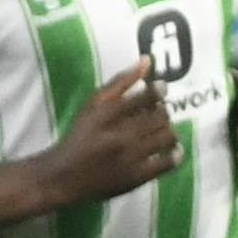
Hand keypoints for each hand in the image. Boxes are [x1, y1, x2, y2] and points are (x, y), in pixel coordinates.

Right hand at [45, 66, 181, 204]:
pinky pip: (166, 163)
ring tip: (162, 130)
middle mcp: (120, 135)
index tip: (160, 90)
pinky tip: (171, 150)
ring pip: (166, 137)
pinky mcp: (135, 177)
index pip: (148, 96)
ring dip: (169, 130)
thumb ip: (120, 82)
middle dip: (163, 111)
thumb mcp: (92, 105)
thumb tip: (148, 60)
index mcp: (108, 114)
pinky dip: (174, 154)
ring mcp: (129, 157)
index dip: (159, 91)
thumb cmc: (79, 137)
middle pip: (160, 116)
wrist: (62, 177)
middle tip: (158, 113)